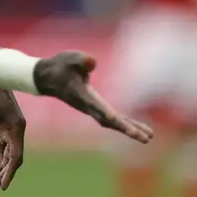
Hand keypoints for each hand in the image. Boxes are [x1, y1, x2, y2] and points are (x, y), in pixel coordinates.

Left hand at [0, 85, 24, 191]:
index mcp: (17, 129)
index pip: (16, 157)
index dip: (9, 173)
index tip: (3, 186)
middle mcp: (18, 129)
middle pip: (13, 157)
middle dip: (3, 173)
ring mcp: (12, 127)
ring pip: (8, 152)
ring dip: (0, 167)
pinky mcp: (6, 124)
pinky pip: (4, 145)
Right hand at [34, 51, 152, 143]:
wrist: (48, 78)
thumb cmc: (59, 66)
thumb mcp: (68, 58)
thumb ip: (80, 60)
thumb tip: (93, 63)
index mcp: (82, 95)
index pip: (96, 106)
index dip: (106, 112)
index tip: (115, 118)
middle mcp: (88, 106)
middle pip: (109, 120)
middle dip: (126, 128)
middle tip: (144, 137)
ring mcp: (91, 109)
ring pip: (112, 123)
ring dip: (129, 129)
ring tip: (148, 137)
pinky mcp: (95, 107)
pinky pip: (112, 119)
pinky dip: (125, 124)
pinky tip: (137, 128)